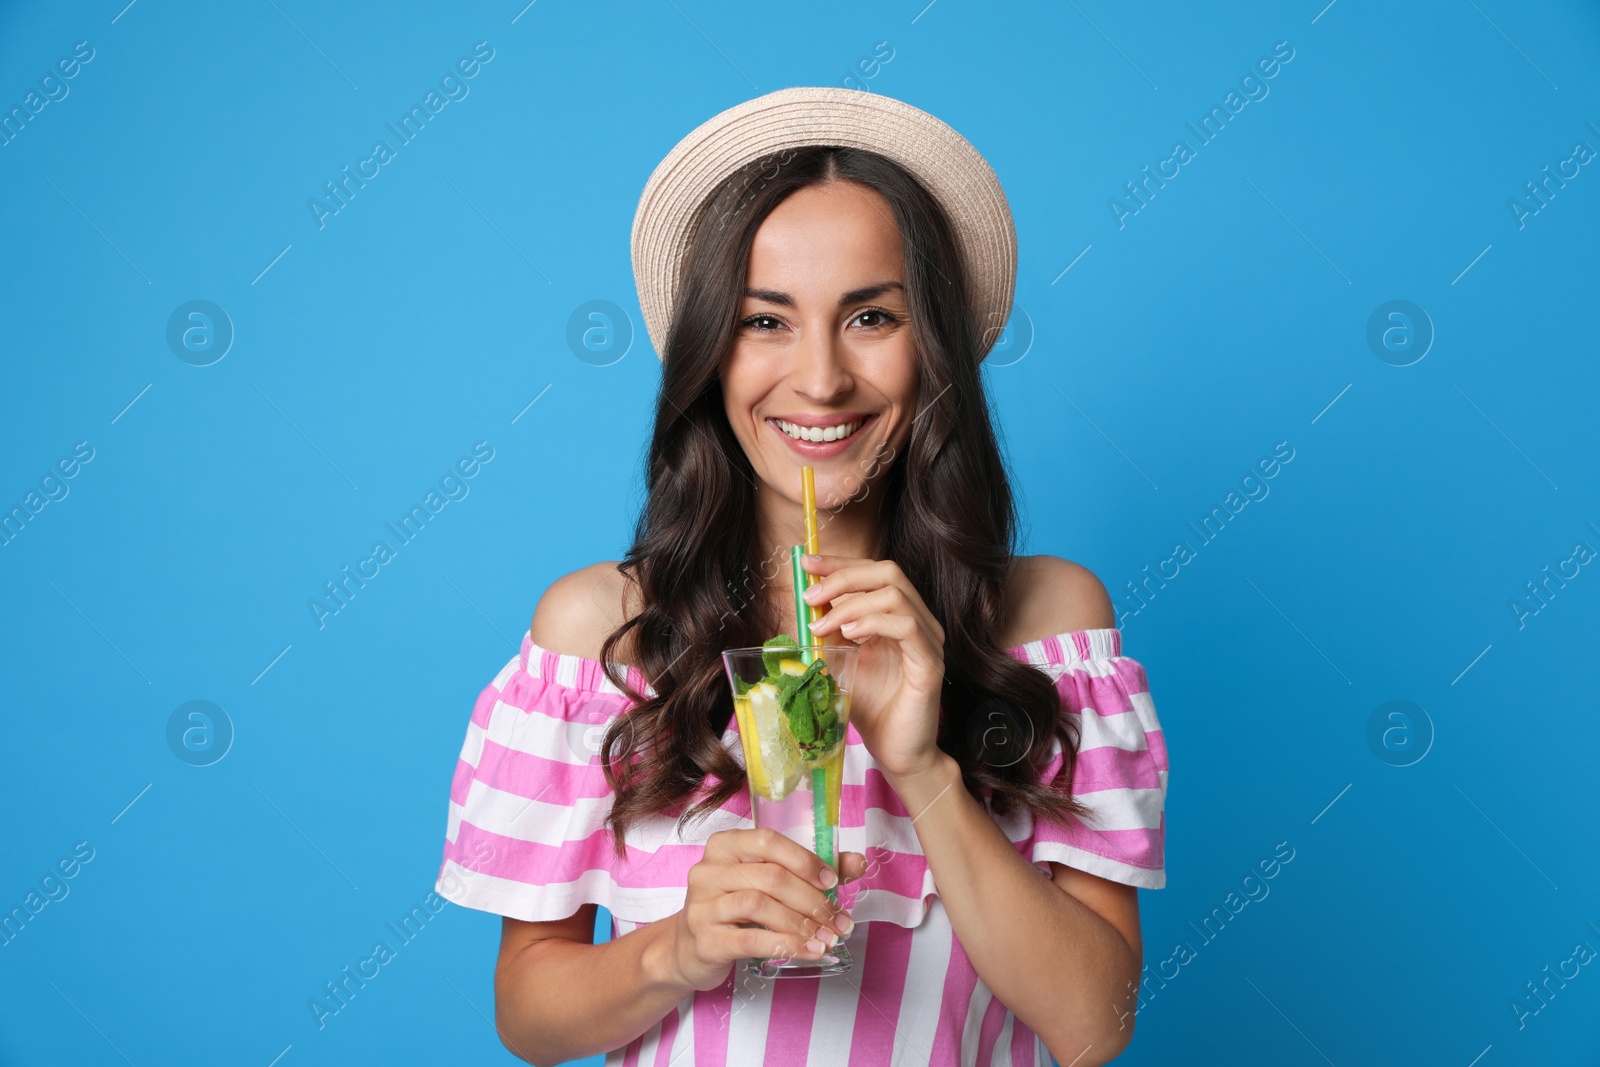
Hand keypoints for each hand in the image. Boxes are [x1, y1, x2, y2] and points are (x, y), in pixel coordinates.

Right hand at [662, 828, 864, 991]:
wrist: (688, 950)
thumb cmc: (733, 911)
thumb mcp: (765, 885)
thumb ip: (809, 871)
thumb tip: (857, 863)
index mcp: (725, 846)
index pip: (768, 840)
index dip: (804, 859)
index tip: (832, 880)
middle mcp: (708, 870)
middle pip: (770, 876)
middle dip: (811, 899)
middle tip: (838, 920)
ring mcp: (703, 905)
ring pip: (760, 905)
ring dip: (802, 924)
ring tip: (827, 939)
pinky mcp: (705, 939)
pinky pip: (751, 940)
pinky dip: (786, 945)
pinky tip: (808, 952)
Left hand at [802, 553, 946, 779]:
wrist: (898, 752)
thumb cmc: (872, 708)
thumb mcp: (840, 662)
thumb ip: (829, 633)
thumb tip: (803, 607)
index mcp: (898, 615)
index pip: (872, 572)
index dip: (839, 562)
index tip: (806, 562)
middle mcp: (918, 620)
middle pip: (887, 572)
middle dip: (843, 576)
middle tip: (810, 595)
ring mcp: (928, 640)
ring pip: (895, 594)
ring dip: (852, 603)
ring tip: (824, 625)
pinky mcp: (930, 663)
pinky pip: (907, 627)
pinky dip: (874, 622)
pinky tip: (849, 635)